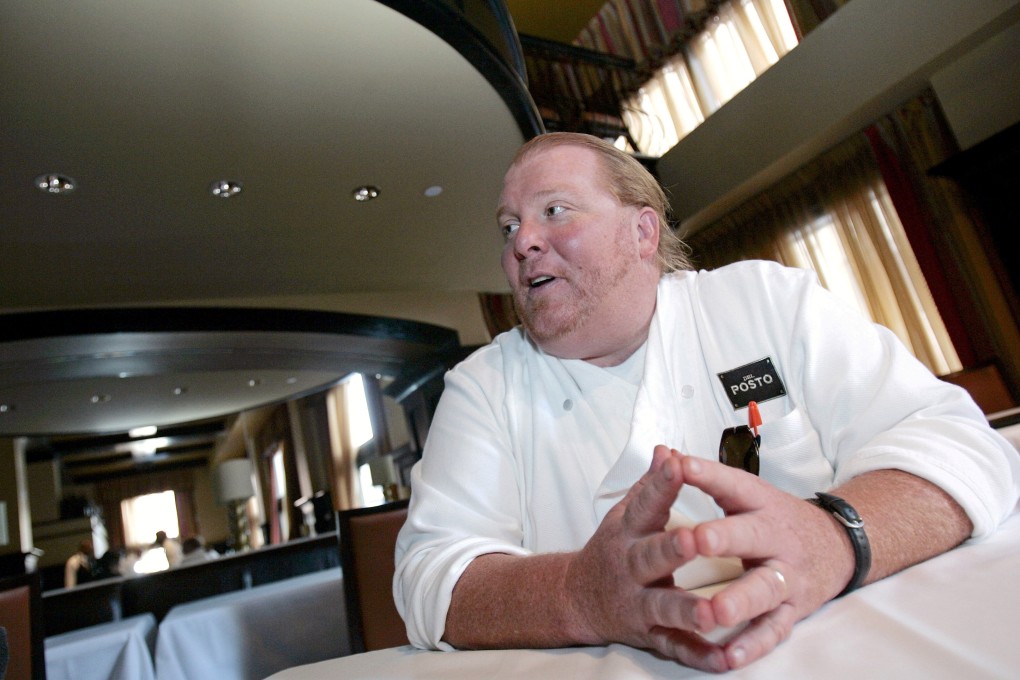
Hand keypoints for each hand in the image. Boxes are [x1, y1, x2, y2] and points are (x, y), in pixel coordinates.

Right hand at [564, 445, 730, 671]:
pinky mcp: (648, 634)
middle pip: (651, 557)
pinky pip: (674, 647)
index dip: (660, 483)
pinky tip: (721, 660)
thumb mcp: (626, 514)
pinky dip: (698, 656)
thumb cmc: (613, 550)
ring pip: (664, 607)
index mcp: (628, 532)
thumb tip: (667, 449)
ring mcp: (638, 603)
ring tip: (712, 612)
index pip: (645, 503)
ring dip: (688, 610)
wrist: (578, 598)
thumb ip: (650, 486)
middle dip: (671, 550)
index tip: (676, 463)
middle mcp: (630, 567)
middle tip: (694, 540)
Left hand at [678, 454, 852, 669]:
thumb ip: (707, 479)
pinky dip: (752, 644)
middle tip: (696, 540)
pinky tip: (729, 657)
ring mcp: (787, 575)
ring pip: (763, 589)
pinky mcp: (792, 609)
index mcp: (760, 503)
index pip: (733, 484)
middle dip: (724, 538)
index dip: (708, 475)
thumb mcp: (746, 493)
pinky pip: (772, 630)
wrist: (839, 544)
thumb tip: (666, 454)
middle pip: (750, 536)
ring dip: (739, 600)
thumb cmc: (774, 518)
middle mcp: (775, 537)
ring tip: (715, 611)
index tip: (682, 466)